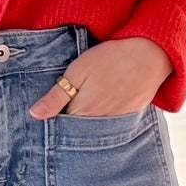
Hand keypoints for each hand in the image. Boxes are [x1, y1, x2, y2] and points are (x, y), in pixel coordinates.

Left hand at [28, 37, 171, 120]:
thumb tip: (35, 115)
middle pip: (78, 132)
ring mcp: (117, 121)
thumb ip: (57, 96)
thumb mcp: (77, 71)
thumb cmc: (110, 58)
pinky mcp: (131, 116)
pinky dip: (104, 120)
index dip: (54, 121)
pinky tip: (103, 106)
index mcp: (83, 112)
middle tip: (66, 109)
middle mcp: (100, 122)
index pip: (61, 127)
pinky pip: (112, 125)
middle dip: (70, 126)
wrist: (150, 53)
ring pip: (95, 130)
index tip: (49, 114)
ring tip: (86, 106)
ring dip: (87, 124)